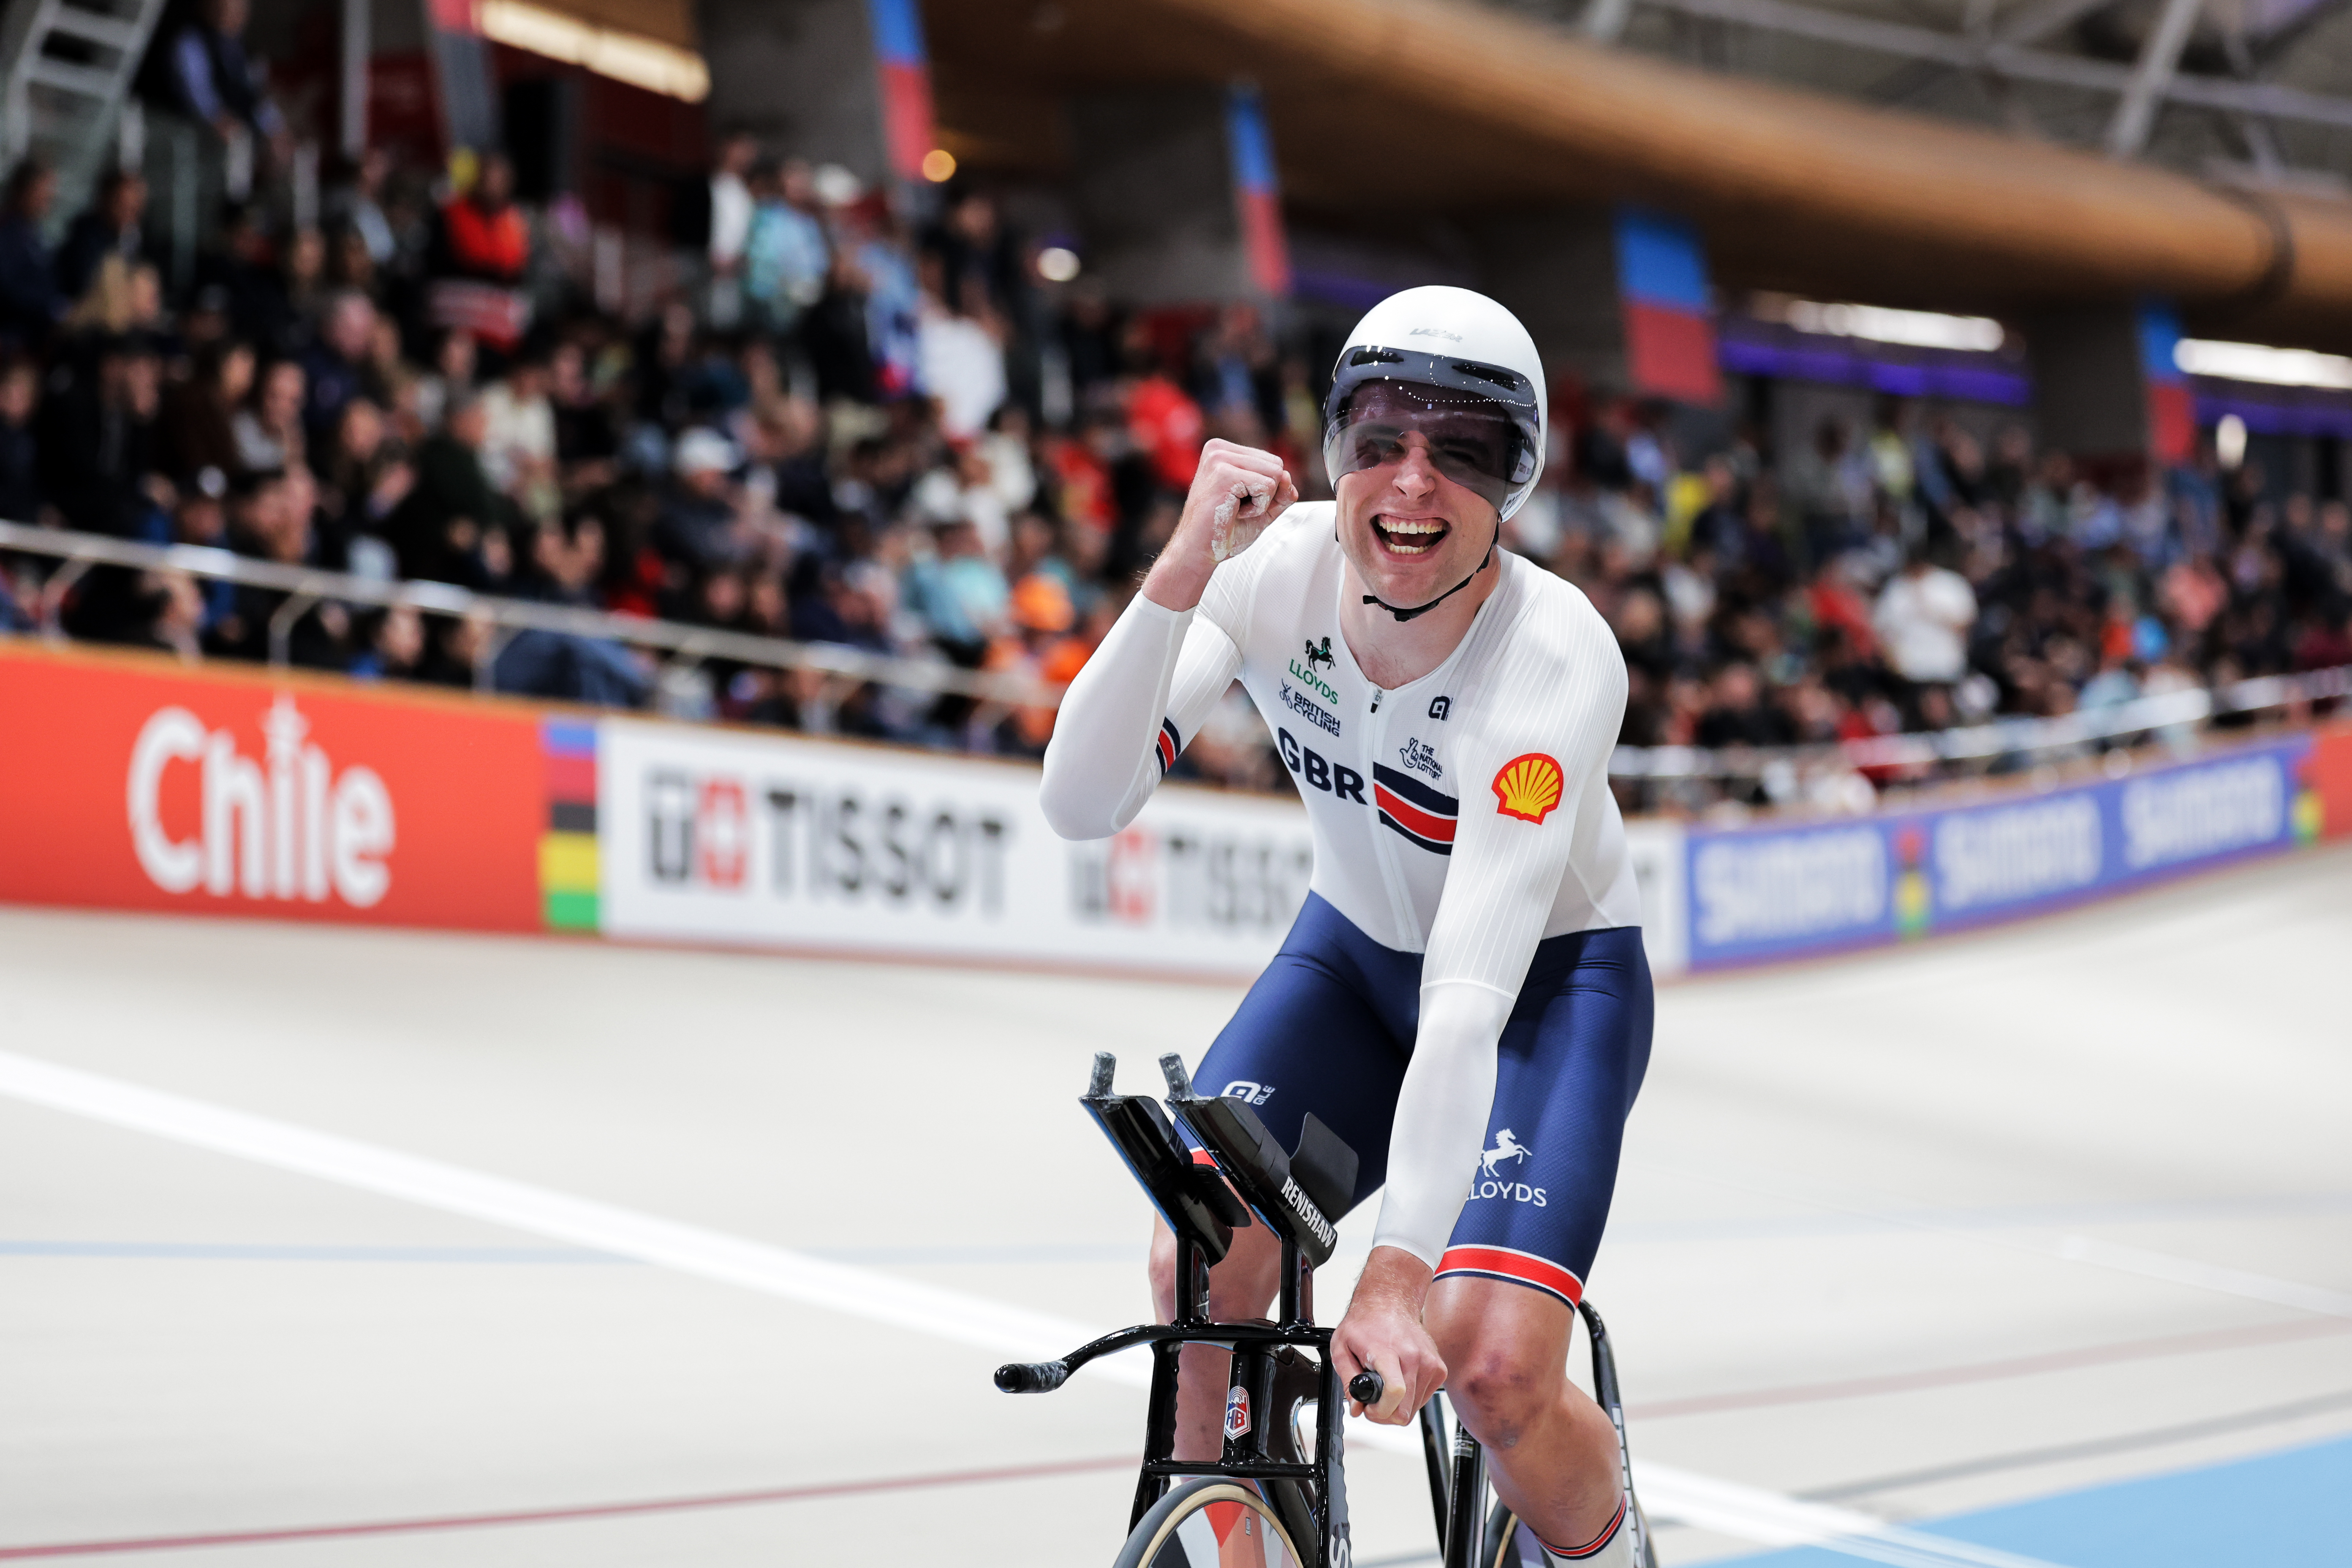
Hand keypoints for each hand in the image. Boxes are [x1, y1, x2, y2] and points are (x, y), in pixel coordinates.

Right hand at [1140, 438, 1296, 611]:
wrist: (1197, 552)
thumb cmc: (1224, 531)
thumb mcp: (1261, 508)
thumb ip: (1280, 493)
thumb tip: (1288, 478)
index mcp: (1224, 451)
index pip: (1273, 462)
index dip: (1266, 491)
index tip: (1239, 503)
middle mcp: (1219, 449)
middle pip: (1276, 465)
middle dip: (1266, 495)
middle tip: (1237, 509)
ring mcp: (1219, 459)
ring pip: (1275, 475)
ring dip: (1261, 502)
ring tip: (1234, 510)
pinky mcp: (1224, 474)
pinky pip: (1267, 487)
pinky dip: (1257, 508)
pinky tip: (1234, 513)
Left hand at [1329, 1246, 1444, 1424]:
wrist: (1390, 1302)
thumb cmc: (1366, 1323)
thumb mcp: (1342, 1348)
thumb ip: (1347, 1380)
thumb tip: (1357, 1407)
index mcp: (1388, 1352)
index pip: (1394, 1392)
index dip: (1380, 1411)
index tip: (1369, 1408)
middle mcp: (1414, 1357)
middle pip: (1404, 1410)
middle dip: (1385, 1413)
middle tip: (1373, 1399)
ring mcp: (1430, 1363)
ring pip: (1414, 1408)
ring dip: (1397, 1405)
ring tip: (1385, 1386)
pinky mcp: (1439, 1368)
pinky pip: (1424, 1398)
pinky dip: (1410, 1396)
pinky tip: (1399, 1380)